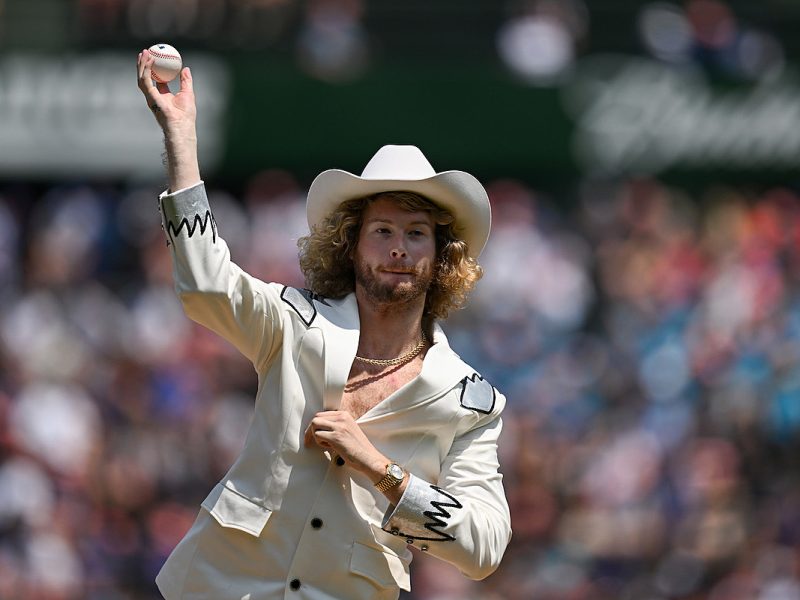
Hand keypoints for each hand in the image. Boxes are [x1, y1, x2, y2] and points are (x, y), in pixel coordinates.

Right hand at [136, 49, 200, 190]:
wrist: (182, 127)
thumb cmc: (187, 115)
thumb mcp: (188, 94)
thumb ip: (186, 81)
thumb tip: (186, 68)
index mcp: (163, 95)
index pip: (156, 79)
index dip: (155, 68)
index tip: (156, 57)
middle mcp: (154, 96)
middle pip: (146, 77)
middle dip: (144, 64)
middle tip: (146, 51)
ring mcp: (151, 98)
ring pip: (142, 78)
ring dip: (141, 65)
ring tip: (144, 53)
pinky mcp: (150, 98)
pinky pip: (146, 81)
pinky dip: (146, 70)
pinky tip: (150, 61)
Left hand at [304, 411, 384, 477]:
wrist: (369, 458)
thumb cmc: (359, 448)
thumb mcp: (349, 430)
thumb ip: (337, 426)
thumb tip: (320, 427)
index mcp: (345, 415)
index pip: (322, 414)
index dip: (316, 424)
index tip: (313, 432)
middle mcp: (342, 418)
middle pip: (317, 417)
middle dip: (311, 429)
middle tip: (311, 439)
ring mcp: (339, 426)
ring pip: (314, 424)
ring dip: (315, 436)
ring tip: (325, 444)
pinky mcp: (336, 437)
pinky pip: (317, 435)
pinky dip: (319, 442)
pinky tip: (329, 447)